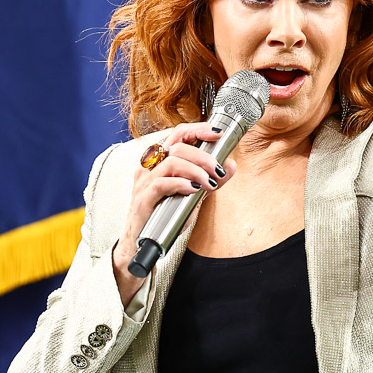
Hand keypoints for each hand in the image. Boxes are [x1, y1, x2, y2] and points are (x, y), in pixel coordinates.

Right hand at [112, 121, 237, 303]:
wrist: (141, 243)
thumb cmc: (163, 216)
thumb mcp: (192, 195)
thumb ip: (210, 180)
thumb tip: (230, 165)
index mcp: (160, 160)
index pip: (178, 134)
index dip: (198, 129)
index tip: (218, 133)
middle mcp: (149, 166)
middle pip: (177, 145)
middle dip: (204, 155)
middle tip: (218, 169)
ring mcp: (144, 181)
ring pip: (171, 161)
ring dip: (196, 170)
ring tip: (209, 183)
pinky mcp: (143, 198)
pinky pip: (162, 183)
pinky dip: (181, 184)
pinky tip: (194, 190)